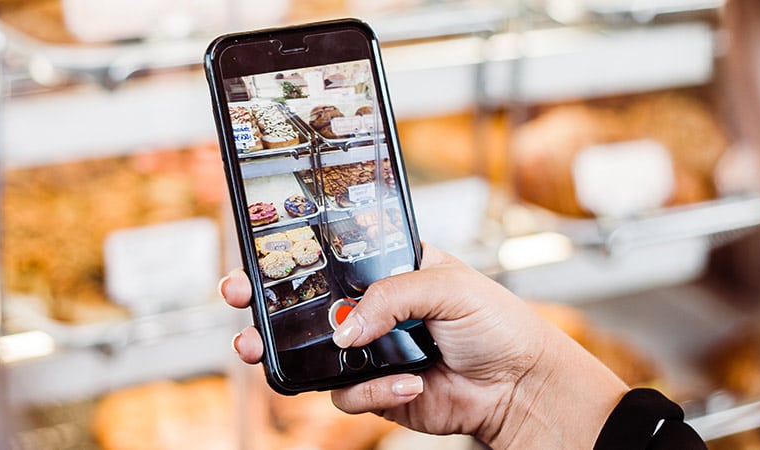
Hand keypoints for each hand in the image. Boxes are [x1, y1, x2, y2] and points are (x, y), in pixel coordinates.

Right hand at [220, 245, 627, 448]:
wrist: (520, 386)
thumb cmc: (497, 324)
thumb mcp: (447, 285)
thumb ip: (389, 297)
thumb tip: (344, 330)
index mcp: (390, 270)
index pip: (333, 256)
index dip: (294, 253)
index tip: (260, 249)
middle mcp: (374, 310)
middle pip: (306, 305)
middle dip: (265, 304)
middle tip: (238, 299)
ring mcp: (371, 352)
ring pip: (312, 355)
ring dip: (289, 354)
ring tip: (261, 350)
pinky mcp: (377, 392)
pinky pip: (347, 394)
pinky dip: (374, 391)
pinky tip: (411, 384)